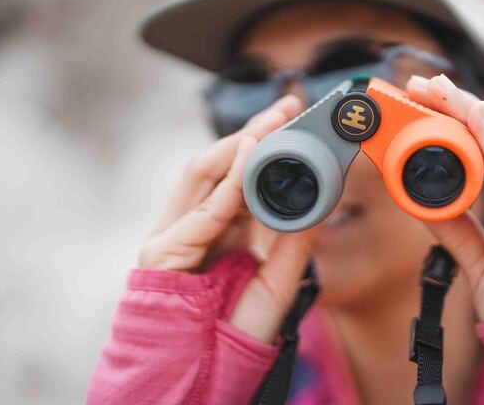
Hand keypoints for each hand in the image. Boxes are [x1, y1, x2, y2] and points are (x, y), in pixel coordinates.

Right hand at [140, 95, 314, 342]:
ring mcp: (176, 235)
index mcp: (222, 231)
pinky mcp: (164, 250)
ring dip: (240, 144)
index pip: (241, 177)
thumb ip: (294, 238)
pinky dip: (229, 180)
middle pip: (221, 166)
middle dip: (254, 133)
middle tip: (288, 107)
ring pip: (204, 174)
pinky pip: (204, 208)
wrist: (203, 375)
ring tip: (272, 121)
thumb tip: (320, 197)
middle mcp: (197, 226)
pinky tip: (252, 155)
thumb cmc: (235, 331)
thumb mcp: (279, 278)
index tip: (299, 122)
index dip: (267, 147)